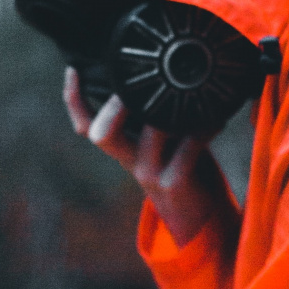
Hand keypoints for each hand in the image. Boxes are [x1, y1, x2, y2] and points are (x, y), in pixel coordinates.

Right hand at [64, 67, 230, 244]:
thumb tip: (166, 76)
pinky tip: (216, 120)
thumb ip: (158, 117)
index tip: (73, 69)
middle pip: (101, 133)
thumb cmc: (184, 171)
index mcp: (123, 149)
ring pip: (151, 132)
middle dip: (115, 104)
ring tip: (192, 91)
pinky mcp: (174, 183)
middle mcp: (130, 161)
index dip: (74, 99)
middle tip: (133, 84)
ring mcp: (149, 173)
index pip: (86, 126)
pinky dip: (203, 130)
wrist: (200, 219)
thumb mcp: (164, 143)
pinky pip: (187, 148)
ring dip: (171, 108)